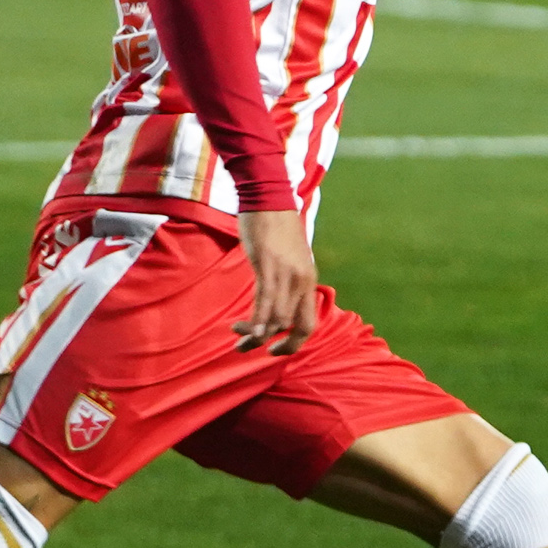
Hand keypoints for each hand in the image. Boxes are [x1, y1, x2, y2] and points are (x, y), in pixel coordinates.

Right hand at [234, 206, 317, 351]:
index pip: (308, 324)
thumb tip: (276, 298)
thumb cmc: (275, 226)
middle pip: (295, 327)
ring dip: (256, 335)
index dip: (293, 343)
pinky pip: (265, 301)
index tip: (274, 350)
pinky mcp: (268, 266)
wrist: (268, 197)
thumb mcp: (289, 258)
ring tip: (238, 339)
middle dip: (273, 346)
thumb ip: (287, 279)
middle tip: (247, 347)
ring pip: (277, 319)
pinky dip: (256, 320)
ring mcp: (287, 274)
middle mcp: (303, 281)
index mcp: (309, 280)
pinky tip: (243, 328)